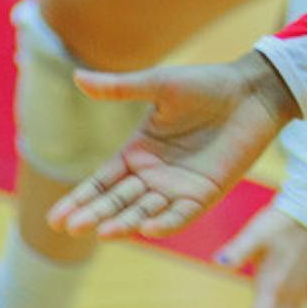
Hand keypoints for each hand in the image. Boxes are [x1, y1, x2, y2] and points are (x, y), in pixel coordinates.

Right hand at [47, 51, 298, 239]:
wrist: (251, 91)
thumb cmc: (206, 85)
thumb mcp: (158, 84)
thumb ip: (119, 88)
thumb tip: (77, 77)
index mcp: (138, 152)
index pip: (102, 182)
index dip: (80, 199)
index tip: (56, 218)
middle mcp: (154, 175)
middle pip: (117, 201)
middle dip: (95, 214)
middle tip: (72, 226)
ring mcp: (178, 187)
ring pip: (144, 212)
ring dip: (124, 222)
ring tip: (101, 230)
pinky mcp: (205, 194)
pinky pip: (181, 214)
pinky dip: (165, 222)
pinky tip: (147, 228)